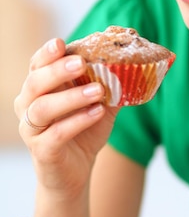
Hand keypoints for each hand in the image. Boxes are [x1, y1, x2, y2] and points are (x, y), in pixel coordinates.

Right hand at [14, 37, 117, 198]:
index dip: (46, 53)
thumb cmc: (83, 132)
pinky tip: (97, 113)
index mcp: (40, 89)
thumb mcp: (99, 104)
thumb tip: (132, 64)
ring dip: (71, 97)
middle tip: (82, 63)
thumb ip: (110, 85)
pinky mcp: (42, 151)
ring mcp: (32, 130)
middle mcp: (28, 106)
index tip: (61, 43)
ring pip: (42, 108)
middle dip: (57, 71)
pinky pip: (56, 134)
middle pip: (34, 83)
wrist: (75, 173)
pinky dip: (78, 121)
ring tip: (98, 91)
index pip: (37, 65)